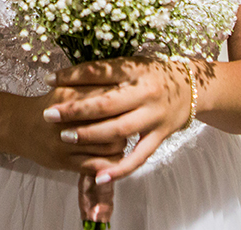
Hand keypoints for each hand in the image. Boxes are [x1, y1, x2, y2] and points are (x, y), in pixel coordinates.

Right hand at [7, 79, 128, 175]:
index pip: (106, 99)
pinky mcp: (64, 161)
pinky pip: (95, 165)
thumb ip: (92, 86)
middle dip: (124, 123)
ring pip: (108, 147)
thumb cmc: (51, 105)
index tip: (129, 102)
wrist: (20, 126)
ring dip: (119, 145)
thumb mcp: (67, 89)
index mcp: (69, 96)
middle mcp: (66, 119)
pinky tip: (111, 156)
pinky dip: (109, 163)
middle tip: (128, 121)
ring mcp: (64, 142)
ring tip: (120, 139)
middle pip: (112, 123)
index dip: (123, 101)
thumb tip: (126, 87)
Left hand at [41, 57, 193, 182]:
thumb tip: (68, 74)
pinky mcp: (161, 135)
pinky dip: (120, 168)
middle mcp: (146, 92)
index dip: (71, 76)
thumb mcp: (132, 64)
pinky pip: (139, 156)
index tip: (48, 80)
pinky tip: (100, 176)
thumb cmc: (152, 74)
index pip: (99, 71)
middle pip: (106, 103)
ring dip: (90, 135)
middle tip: (49, 114)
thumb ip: (105, 71)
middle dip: (75, 110)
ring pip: (119, 129)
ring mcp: (154, 115)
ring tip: (65, 137)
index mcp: (135, 70)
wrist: (192, 87)